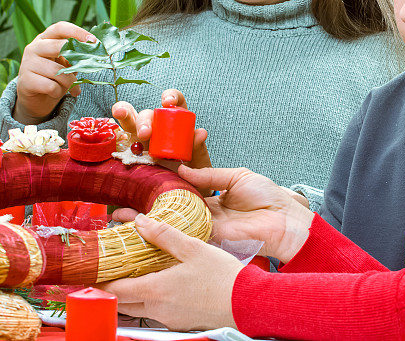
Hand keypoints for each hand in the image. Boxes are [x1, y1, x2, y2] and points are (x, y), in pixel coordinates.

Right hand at [14, 22, 95, 123]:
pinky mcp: (25, 80)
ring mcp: (27, 63)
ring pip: (57, 71)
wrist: (36, 97)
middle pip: (58, 47)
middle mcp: (34, 47)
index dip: (78, 32)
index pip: (60, 27)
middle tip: (87, 68)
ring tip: (75, 89)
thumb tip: (96, 49)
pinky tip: (57, 93)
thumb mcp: (66, 63)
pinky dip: (59, 92)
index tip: (94, 41)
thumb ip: (76, 55)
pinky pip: (50, 86)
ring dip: (70, 82)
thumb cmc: (54, 76)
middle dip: (76, 59)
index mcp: (45, 38)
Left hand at [100, 214, 241, 331]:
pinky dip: (149, 300)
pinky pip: (155, 312)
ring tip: (130, 277)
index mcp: (156, 289)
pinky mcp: (179, 322)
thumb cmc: (223, 277)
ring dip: (129, 295)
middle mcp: (157, 308)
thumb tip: (140, 222)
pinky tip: (159, 286)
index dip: (101, 281)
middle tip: (107, 274)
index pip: (115, 289)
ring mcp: (168, 318)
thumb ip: (165, 236)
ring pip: (138, 309)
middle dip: (111, 289)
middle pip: (121, 303)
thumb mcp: (194, 248)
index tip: (92, 272)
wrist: (247, 303)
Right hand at [112, 89, 211, 173]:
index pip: (175, 102)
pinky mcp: (128, 153)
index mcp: (177, 124)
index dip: (171, 96)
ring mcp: (140, 140)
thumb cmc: (191, 175)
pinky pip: (118, 141)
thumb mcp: (198, 163)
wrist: (181, 195)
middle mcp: (157, 128)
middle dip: (144, 119)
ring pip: (129, 121)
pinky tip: (111, 134)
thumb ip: (198, 148)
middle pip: (147, 114)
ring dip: (125, 117)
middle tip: (145, 134)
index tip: (168, 102)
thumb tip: (200, 132)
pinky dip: (112, 135)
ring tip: (124, 121)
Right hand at [113, 167, 313, 261]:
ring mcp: (205, 224)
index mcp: (213, 193)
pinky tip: (142, 228)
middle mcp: (206, 210)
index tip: (141, 173)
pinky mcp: (208, 237)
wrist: (284, 220)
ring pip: (171, 221)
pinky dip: (163, 231)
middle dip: (147, 203)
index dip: (162, 181)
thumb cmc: (268, 197)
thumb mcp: (237, 176)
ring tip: (121, 215)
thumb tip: (182, 168)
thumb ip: (209, 174)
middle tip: (121, 197)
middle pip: (171, 205)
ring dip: (147, 219)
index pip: (182, 186)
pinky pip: (183, 233)